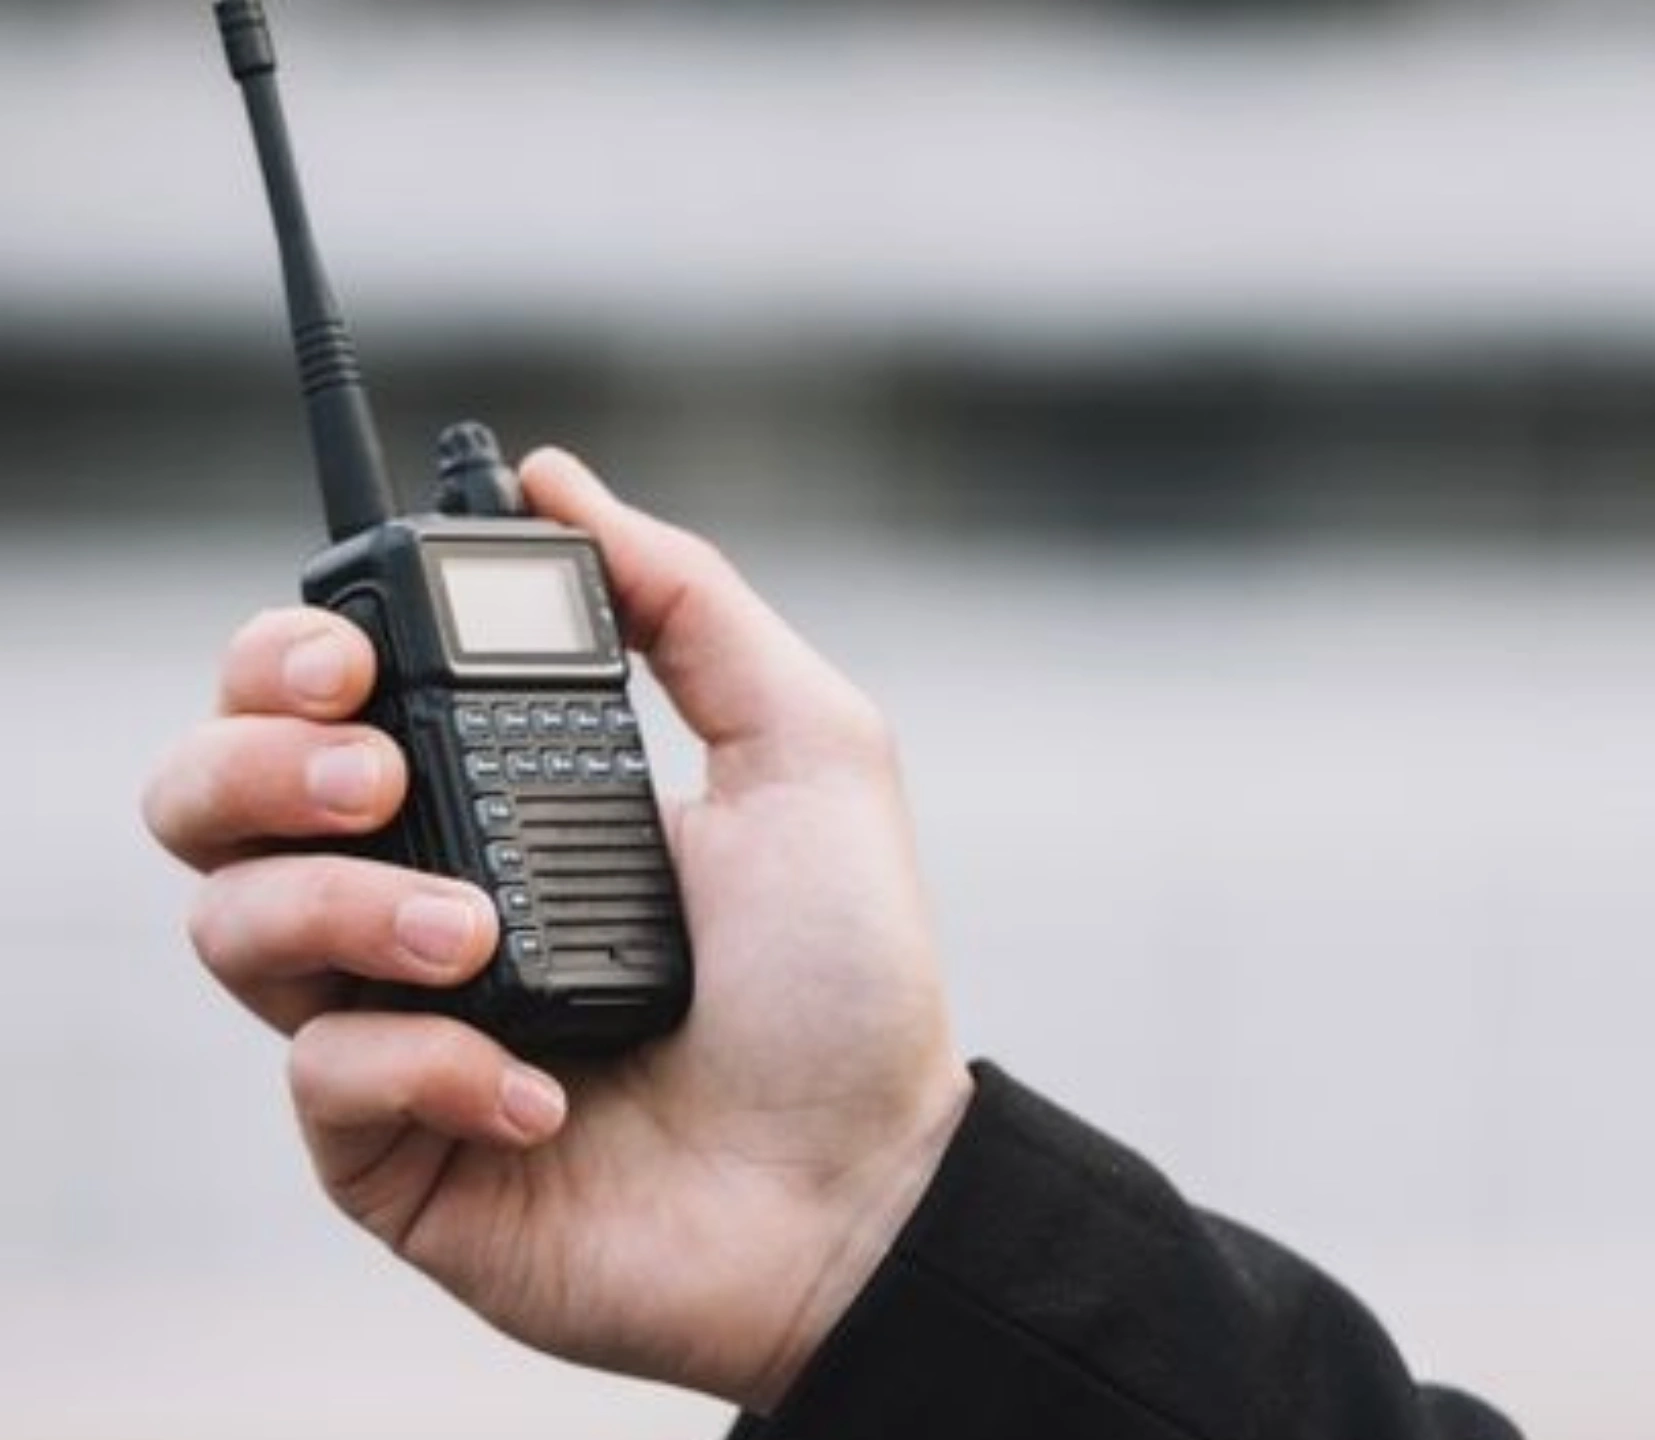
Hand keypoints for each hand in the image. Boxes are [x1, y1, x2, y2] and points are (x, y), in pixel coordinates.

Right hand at [141, 450, 972, 1411]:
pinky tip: (539, 1088)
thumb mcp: (805, 750)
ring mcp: (395, 1025)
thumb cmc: (844, 981)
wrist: (868, 1184)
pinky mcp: (389, 1151)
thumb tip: (558, 479)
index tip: (353, 651)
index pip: (313, 697)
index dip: (286, 655)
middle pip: (211, 795)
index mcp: (492, 797)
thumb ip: (686, 602)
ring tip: (474, 932)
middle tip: (372, 769)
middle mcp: (419, 899)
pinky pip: (322, 1079)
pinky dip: (422, 1063)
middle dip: (255, 757)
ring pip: (231, 924)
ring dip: (340, 903)